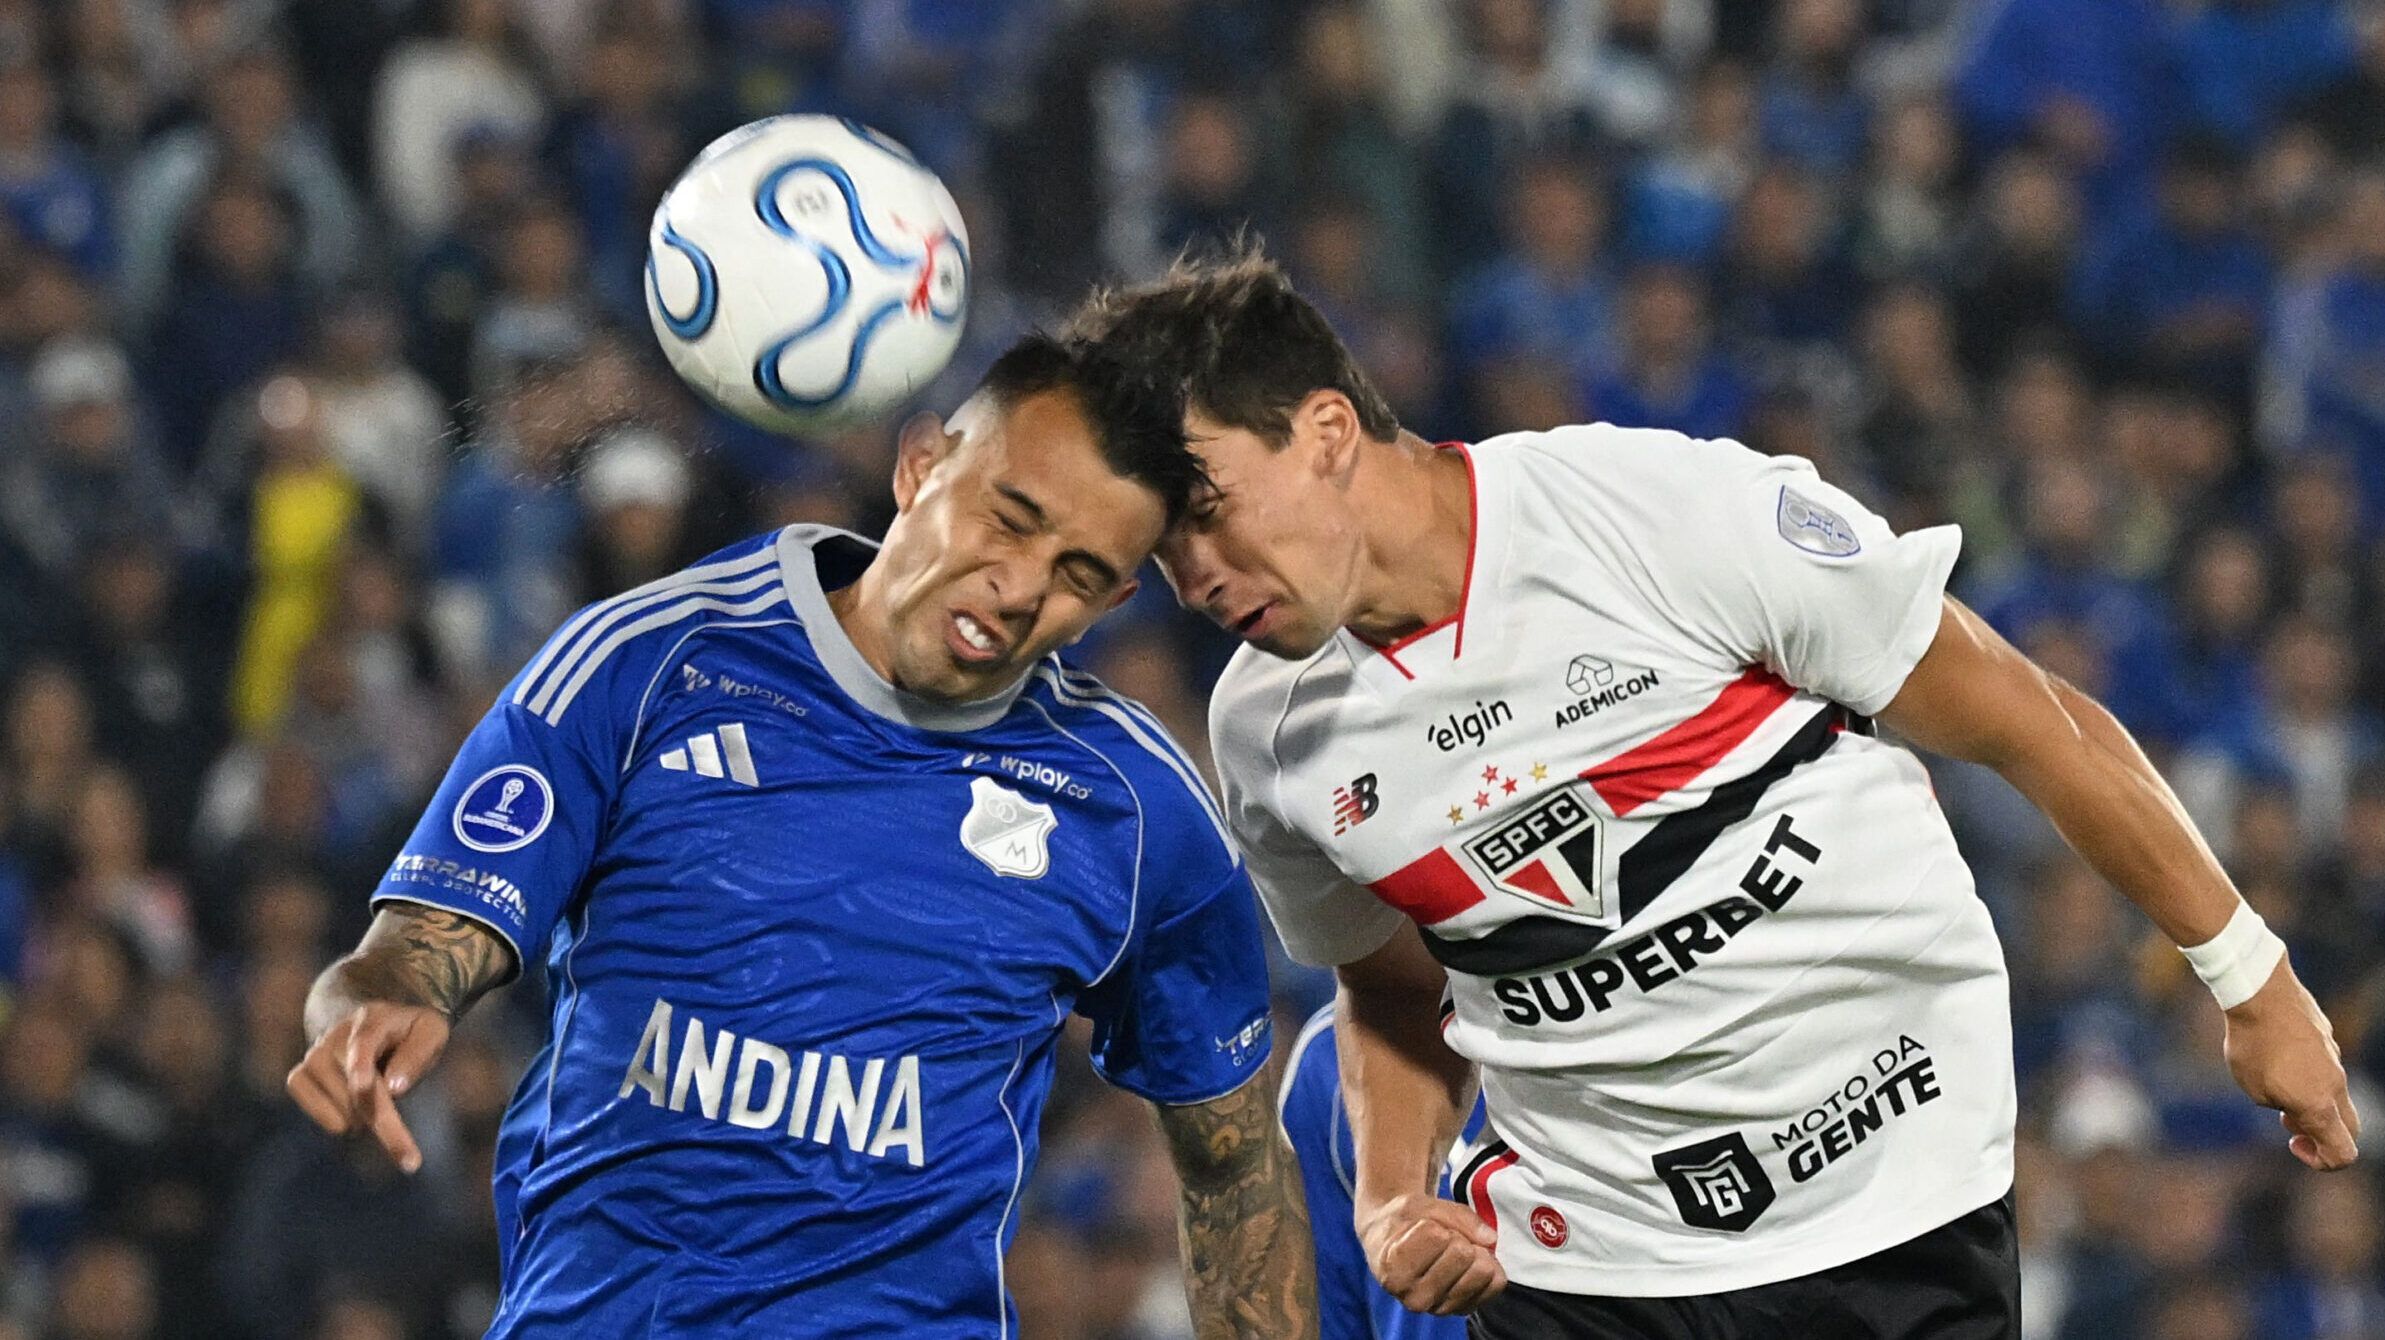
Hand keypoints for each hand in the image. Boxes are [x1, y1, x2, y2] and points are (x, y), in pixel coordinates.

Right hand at [285, 1002, 452, 1172]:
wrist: (378, 1027)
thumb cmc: (411, 1034)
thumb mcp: (431, 1033)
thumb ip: (418, 1055)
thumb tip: (395, 1088)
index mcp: (374, 1018)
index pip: (364, 1041)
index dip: (360, 1064)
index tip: (362, 1085)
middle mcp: (338, 1033)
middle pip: (354, 1087)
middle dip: (383, 1122)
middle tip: (409, 1158)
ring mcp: (314, 1053)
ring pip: (334, 1100)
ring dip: (361, 1118)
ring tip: (378, 1107)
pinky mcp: (299, 1074)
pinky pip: (307, 1101)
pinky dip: (330, 1119)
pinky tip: (349, 1119)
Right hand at [1357, 1192, 1505, 1315]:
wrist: (1394, 1246)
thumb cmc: (1404, 1224)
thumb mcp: (1419, 1205)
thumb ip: (1456, 1215)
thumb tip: (1490, 1238)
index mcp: (1395, 1270)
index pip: (1438, 1237)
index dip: (1437, 1224)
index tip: (1422, 1228)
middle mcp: (1415, 1298)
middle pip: (1463, 1253)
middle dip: (1457, 1237)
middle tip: (1440, 1240)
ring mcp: (1440, 1309)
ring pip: (1482, 1271)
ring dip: (1474, 1252)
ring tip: (1451, 1252)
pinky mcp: (1463, 1310)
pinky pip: (1495, 1283)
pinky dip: (1488, 1266)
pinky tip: (1467, 1264)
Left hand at [2223, 960, 2360, 1170]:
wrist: (2260, 993)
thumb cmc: (2252, 1044)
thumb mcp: (2254, 1089)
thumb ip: (2280, 1106)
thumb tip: (2294, 1104)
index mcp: (2319, 1105)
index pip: (2343, 1153)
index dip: (2321, 1161)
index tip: (2292, 1143)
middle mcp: (2336, 1085)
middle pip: (2349, 1128)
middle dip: (2321, 1134)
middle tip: (2286, 1121)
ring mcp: (2335, 1060)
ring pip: (2336, 1095)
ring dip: (2313, 1102)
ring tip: (2276, 1086)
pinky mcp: (2328, 1039)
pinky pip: (2325, 1067)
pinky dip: (2308, 1075)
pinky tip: (2278, 1057)